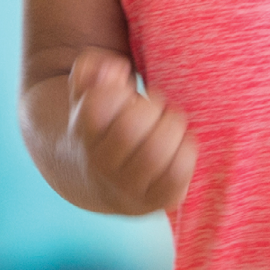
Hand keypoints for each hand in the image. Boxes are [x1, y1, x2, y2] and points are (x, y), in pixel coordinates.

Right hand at [67, 46, 196, 215]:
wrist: (98, 181)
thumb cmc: (103, 124)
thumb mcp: (87, 93)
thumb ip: (91, 70)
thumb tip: (113, 68)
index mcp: (84, 134)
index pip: (99, 105)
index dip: (120, 90)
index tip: (126, 91)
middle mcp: (101, 166)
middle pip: (130, 127)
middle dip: (151, 106)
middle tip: (156, 104)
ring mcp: (127, 188)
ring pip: (155, 153)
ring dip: (171, 127)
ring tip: (169, 121)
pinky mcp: (154, 201)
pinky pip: (176, 176)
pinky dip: (185, 151)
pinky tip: (179, 141)